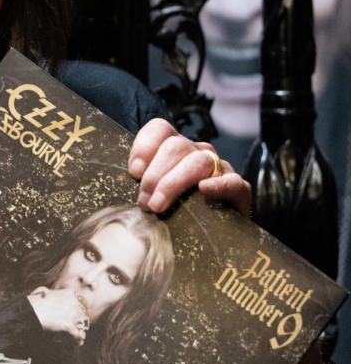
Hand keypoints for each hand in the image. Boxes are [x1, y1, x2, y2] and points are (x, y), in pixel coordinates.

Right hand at [26, 286, 88, 345]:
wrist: (34, 309)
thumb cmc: (36, 300)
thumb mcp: (43, 290)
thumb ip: (50, 292)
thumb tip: (48, 293)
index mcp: (69, 293)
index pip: (80, 301)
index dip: (78, 309)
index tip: (75, 314)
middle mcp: (74, 303)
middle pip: (82, 313)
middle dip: (80, 320)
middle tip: (78, 326)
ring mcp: (73, 314)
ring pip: (82, 324)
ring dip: (81, 330)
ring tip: (80, 336)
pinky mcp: (69, 325)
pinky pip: (77, 334)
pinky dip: (77, 339)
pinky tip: (77, 342)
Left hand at [129, 118, 250, 216]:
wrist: (214, 233)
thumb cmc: (175, 210)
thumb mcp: (152, 193)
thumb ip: (141, 183)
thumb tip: (125, 186)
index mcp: (175, 148)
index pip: (160, 130)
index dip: (144, 147)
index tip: (134, 172)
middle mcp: (197, 152)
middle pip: (175, 147)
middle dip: (155, 175)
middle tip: (144, 201)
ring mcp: (220, 168)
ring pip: (198, 161)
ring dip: (174, 183)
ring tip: (158, 205)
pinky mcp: (239, 189)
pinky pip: (232, 182)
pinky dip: (218, 185)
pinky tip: (204, 190)